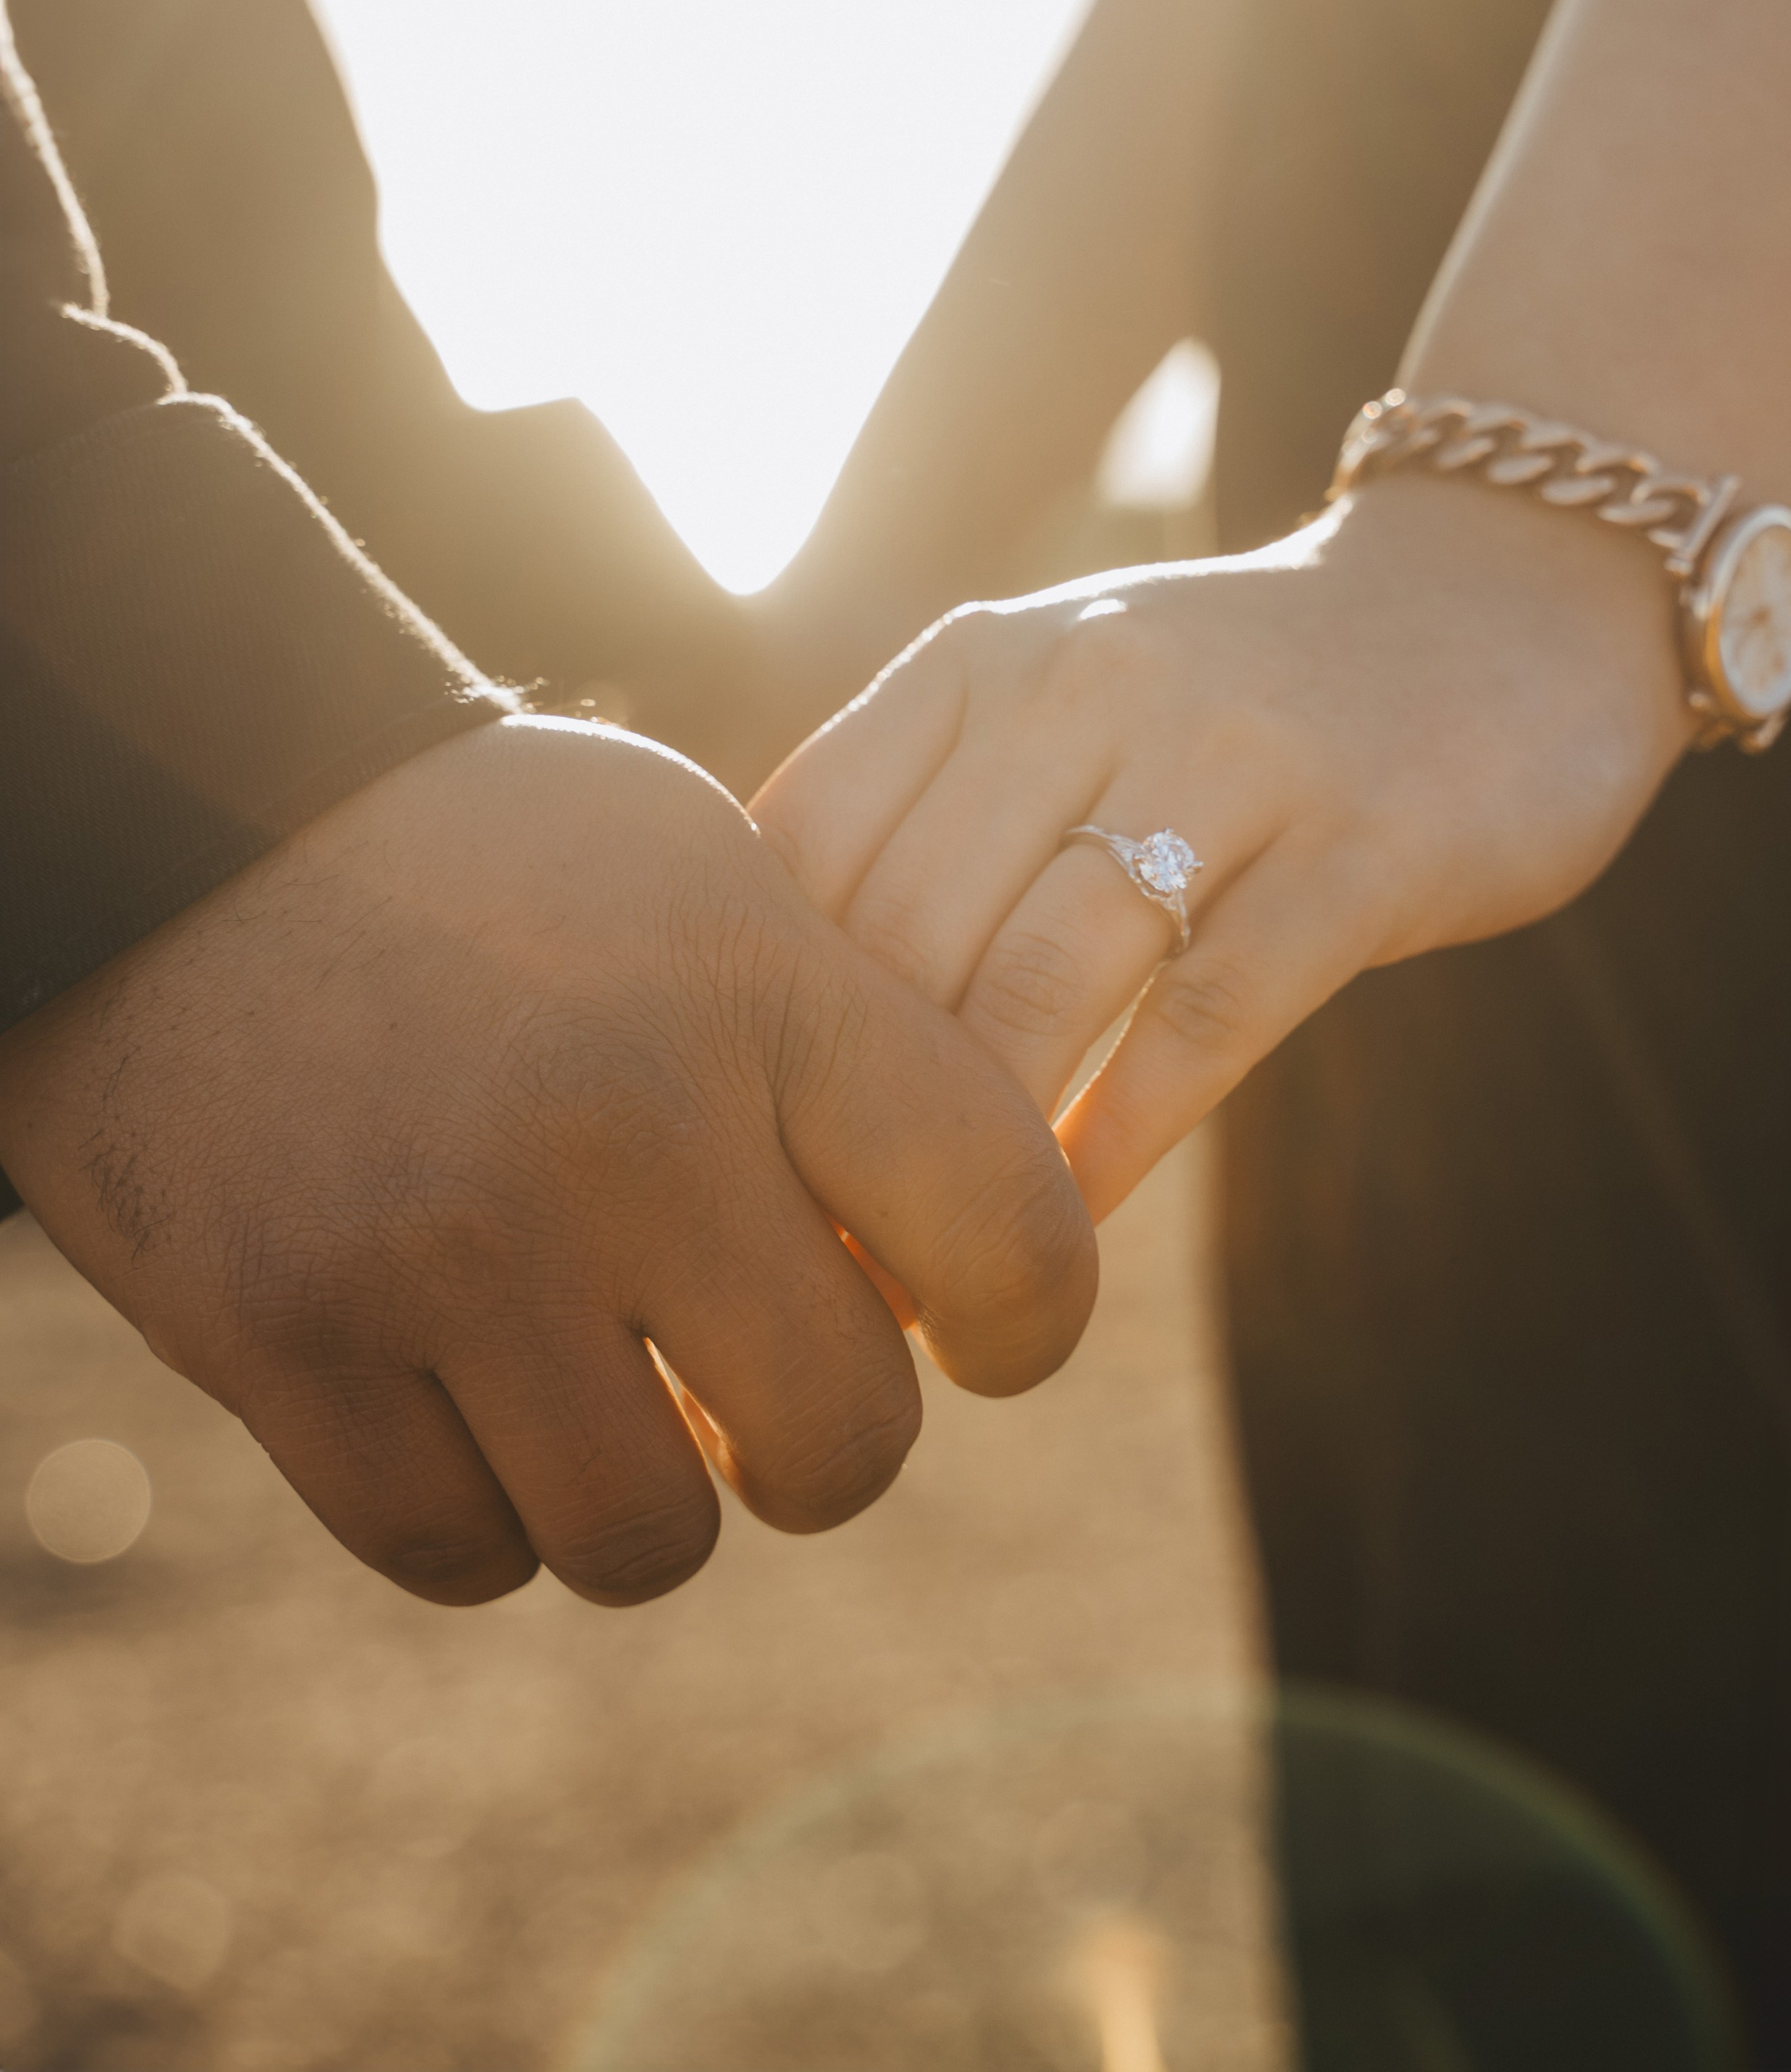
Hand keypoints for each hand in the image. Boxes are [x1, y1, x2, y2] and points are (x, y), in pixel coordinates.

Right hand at [0, 718, 1093, 1606]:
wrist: (186, 810)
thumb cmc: (490, 855)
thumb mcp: (705, 877)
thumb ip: (843, 1054)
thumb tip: (973, 1264)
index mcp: (752, 988)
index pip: (1010, 1231)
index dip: (1033, 1322)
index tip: (983, 1333)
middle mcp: (616, 1127)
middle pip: (844, 1441)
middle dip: (829, 1439)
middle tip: (768, 1375)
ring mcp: (440, 1249)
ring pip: (647, 1540)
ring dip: (652, 1494)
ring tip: (608, 1390)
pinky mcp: (280, 1337)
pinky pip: (459, 1552)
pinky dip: (489, 1512)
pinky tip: (475, 1405)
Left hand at [752, 477, 1695, 1218]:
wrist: (1502, 600)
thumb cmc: (1230, 698)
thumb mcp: (1052, 699)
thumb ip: (917, 814)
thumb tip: (751, 1008)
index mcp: (978, 659)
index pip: (802, 845)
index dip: (754, 1012)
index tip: (746, 1144)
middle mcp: (1083, 684)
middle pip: (903, 932)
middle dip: (851, 1109)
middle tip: (827, 1251)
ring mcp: (1230, 759)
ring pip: (1038, 982)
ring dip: (978, 1147)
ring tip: (945, 1267)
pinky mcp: (1362, 846)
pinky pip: (1203, 1019)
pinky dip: (1122, 1133)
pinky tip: (1074, 1214)